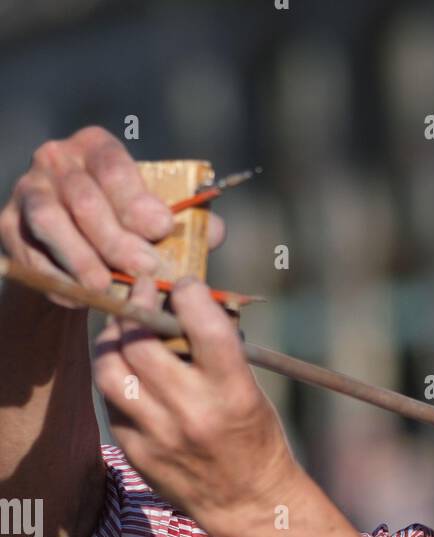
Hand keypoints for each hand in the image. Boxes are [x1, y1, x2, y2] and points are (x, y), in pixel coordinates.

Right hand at [0, 126, 224, 309]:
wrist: (74, 245)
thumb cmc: (124, 226)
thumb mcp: (154, 218)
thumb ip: (186, 223)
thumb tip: (217, 232)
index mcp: (95, 147)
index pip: (114, 166)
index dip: (138, 199)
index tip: (164, 228)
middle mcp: (56, 159)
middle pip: (84, 198)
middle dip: (116, 238)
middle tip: (145, 269)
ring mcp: (29, 191)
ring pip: (51, 221)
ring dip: (80, 257)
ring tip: (105, 287)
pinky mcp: (9, 226)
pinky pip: (30, 252)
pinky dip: (56, 277)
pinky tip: (80, 297)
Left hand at [92, 275, 295, 531]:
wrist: (248, 504)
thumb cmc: (255, 438)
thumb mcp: (251, 389)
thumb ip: (216, 348)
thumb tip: (181, 301)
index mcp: (233, 393)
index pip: (202, 323)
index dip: (187, 293)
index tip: (184, 287)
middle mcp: (192, 413)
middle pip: (140, 342)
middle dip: (137, 306)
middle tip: (141, 294)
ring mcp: (159, 436)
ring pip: (110, 370)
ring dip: (111, 341)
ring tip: (122, 331)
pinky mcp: (136, 452)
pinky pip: (111, 402)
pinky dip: (116, 379)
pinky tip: (128, 372)